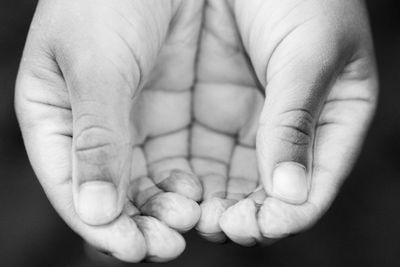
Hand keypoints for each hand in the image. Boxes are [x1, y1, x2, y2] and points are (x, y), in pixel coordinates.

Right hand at [15, 0, 202, 261]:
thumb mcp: (97, 65)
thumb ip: (96, 137)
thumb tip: (94, 210)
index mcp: (54, 112)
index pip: (70, 182)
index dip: (99, 223)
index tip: (134, 249)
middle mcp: (91, 125)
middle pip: (109, 191)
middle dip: (137, 223)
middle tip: (170, 243)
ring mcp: (130, 122)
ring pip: (143, 183)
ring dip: (165, 208)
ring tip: (190, 220)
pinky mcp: (167, 115)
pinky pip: (173, 162)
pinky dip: (184, 184)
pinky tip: (200, 195)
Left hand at [192, 0, 377, 244]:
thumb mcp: (309, 53)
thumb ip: (296, 121)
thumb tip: (291, 194)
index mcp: (331, 117)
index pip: (314, 179)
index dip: (288, 211)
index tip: (257, 226)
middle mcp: (286, 127)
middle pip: (269, 189)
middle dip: (246, 214)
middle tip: (219, 225)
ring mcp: (245, 121)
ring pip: (231, 180)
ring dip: (213, 204)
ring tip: (192, 215)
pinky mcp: (206, 110)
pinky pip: (198, 156)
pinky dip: (188, 179)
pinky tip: (175, 189)